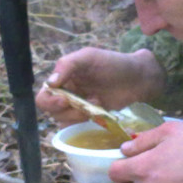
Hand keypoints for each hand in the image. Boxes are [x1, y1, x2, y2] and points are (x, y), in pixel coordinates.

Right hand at [36, 47, 165, 125]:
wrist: (138, 78)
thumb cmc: (113, 63)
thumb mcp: (88, 57)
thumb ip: (67, 65)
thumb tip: (50, 84)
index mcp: (63, 76)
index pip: (44, 93)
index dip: (50, 101)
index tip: (65, 100)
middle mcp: (67, 92)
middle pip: (50, 110)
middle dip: (64, 111)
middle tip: (82, 107)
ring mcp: (78, 105)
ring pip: (63, 120)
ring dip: (76, 116)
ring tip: (96, 103)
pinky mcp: (89, 116)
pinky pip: (76, 126)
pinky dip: (83, 123)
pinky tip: (98, 112)